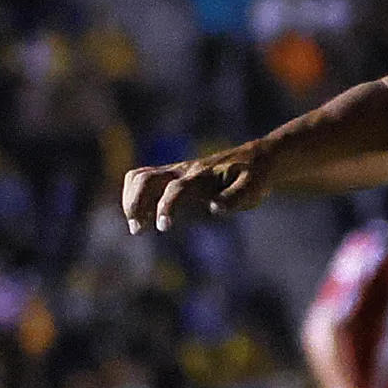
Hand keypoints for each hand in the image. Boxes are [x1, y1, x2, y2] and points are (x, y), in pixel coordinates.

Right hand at [121, 145, 270, 232]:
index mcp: (202, 176)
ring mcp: (176, 171)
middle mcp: (184, 171)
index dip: (166, 207)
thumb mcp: (254, 188)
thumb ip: (236, 197)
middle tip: (137, 229)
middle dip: (135, 202)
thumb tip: (214, 208)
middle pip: (145, 177)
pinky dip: (134, 196)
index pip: (176, 189)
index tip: (163, 227)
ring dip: (130, 200)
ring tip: (137, 226)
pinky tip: (142, 218)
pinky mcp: (174, 176)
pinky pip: (144, 179)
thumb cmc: (255, 176)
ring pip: (139, 176)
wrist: (257, 158)